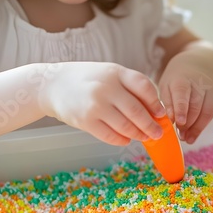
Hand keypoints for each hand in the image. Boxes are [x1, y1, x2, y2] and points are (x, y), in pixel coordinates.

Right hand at [37, 62, 165, 145]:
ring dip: (138, 135)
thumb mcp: (109, 73)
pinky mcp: (85, 121)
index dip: (156, 102)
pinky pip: (110, 136)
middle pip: (137, 111)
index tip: (161, 113)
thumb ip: (130, 87)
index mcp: (115, 72)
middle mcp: (106, 88)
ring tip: (144, 137)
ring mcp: (95, 105)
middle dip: (151, 125)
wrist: (51, 85)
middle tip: (158, 133)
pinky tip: (126, 139)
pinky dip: (121, 140)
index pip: (144, 86)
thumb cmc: (87, 80)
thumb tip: (154, 110)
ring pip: (125, 126)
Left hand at [158, 55, 212, 143]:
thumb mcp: (165, 87)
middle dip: (188, 124)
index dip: (181, 109)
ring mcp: (212, 90)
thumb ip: (167, 103)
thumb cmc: (176, 80)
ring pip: (208, 112)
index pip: (183, 95)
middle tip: (180, 135)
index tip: (179, 122)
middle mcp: (200, 84)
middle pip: (196, 107)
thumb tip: (171, 120)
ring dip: (199, 128)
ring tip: (189, 139)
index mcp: (182, 80)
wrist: (193, 66)